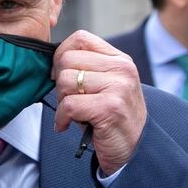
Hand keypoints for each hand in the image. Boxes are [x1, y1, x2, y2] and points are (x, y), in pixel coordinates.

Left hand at [52, 30, 146, 175]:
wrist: (134, 149)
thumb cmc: (111, 118)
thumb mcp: (103, 86)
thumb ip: (86, 68)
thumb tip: (53, 62)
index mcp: (119, 59)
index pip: (81, 38)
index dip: (62, 55)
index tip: (60, 74)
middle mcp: (122, 69)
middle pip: (68, 59)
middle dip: (59, 82)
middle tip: (68, 100)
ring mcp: (118, 87)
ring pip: (66, 81)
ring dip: (61, 101)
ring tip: (72, 113)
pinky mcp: (109, 108)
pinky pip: (69, 105)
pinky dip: (61, 118)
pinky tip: (66, 125)